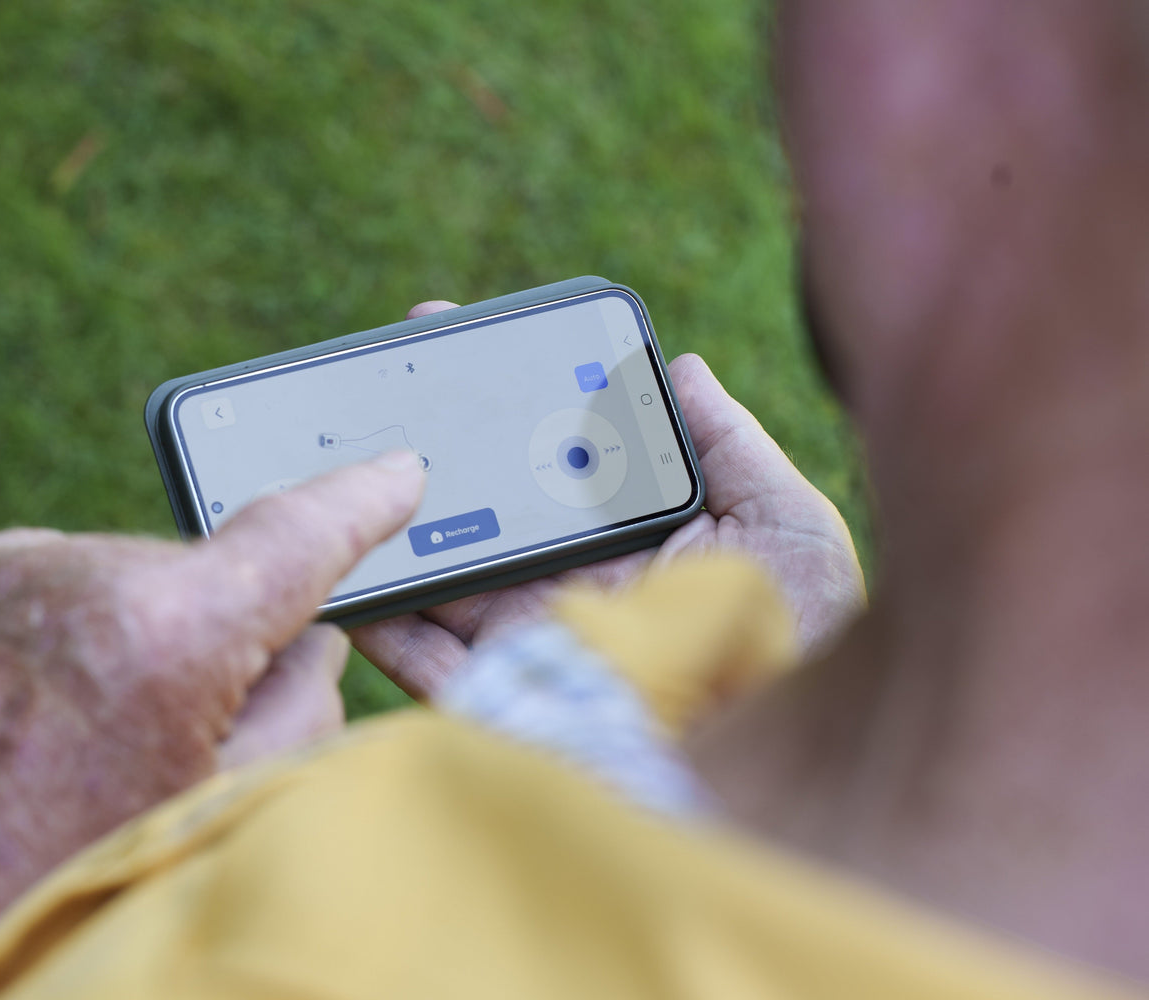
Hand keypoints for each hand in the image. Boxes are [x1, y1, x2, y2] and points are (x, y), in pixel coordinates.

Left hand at [0, 452, 423, 999]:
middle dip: (215, 635)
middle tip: (179, 732)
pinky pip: (53, 584)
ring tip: (85, 741)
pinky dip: (71, 631)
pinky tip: (40, 716)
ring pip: (124, 577)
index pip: (292, 536)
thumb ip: (296, 710)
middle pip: (202, 577)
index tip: (395, 473)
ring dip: (136, 632)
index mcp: (156, 635)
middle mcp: (67, 575)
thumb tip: (309, 642)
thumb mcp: (219, 816)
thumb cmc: (57, 901)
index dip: (359, 503)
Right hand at [351, 302, 864, 699]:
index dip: (504, 403)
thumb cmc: (806, 640)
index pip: (547, 461)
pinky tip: (348, 578)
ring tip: (346, 462)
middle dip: (432, 451)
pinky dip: (382, 624)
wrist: (798, 767)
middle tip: (385, 383)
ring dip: (395, 527)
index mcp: (623, 542)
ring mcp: (531, 643)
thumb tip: (678, 366)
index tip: (462, 340)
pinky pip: (427, 662)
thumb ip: (726, 446)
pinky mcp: (508, 699)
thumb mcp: (786, 524)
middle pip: (481, 513)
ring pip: (441, 579)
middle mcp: (568, 587)